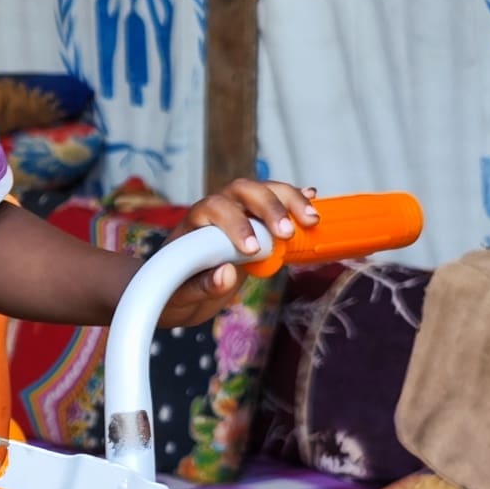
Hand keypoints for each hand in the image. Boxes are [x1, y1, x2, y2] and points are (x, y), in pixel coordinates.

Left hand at [160, 178, 319, 327]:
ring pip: (263, 192)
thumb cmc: (176, 293)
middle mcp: (216, 211)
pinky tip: (313, 202)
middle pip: (243, 191)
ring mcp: (238, 214)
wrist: (180, 292)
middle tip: (286, 233)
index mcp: (194, 224)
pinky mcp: (256, 223)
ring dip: (289, 201)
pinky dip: (295, 201)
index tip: (252, 250)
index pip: (214, 208)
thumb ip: (201, 286)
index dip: (235, 224)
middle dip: (268, 207)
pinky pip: (276, 203)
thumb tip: (226, 273)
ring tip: (311, 220)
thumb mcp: (182, 297)